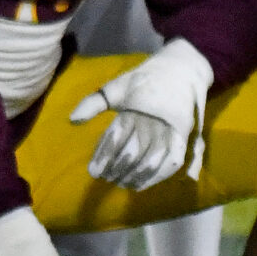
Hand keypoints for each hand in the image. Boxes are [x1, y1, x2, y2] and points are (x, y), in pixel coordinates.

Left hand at [68, 38, 214, 189]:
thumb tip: (73, 120)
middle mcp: (154, 121)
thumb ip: (93, 103)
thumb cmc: (143, 80)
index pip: (117, 137)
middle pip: (133, 153)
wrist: (180, 71)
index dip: (104, 156)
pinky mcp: (183, 138)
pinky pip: (172, 163)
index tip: (93, 171)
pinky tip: (141, 184)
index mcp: (135, 108)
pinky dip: (156, 178)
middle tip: (105, 178)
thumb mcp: (117, 87)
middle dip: (117, 169)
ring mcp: (171, 131)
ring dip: (134, 176)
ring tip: (120, 183)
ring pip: (152, 162)